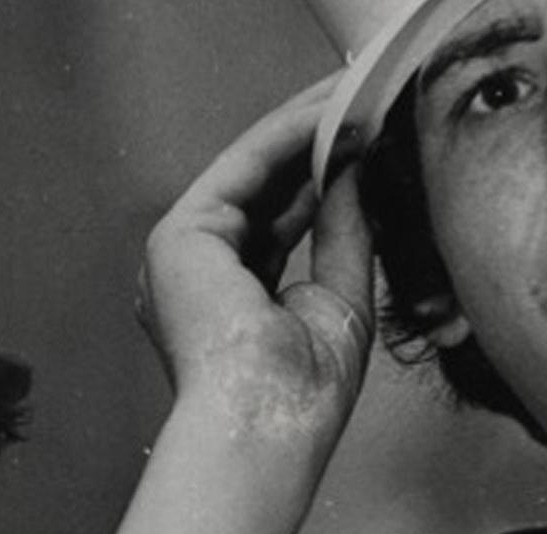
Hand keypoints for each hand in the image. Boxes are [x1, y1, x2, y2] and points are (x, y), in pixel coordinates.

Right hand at [66, 76, 376, 533]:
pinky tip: (328, 116)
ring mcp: (187, 253)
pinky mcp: (179, 236)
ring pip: (253, 174)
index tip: (366, 149)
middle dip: (316, 149)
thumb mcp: (340, 296)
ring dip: (305, 133)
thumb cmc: (304, 389)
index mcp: (238, 297)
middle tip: (363, 110)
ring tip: (353, 99)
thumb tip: (359, 173)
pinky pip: (242, 171)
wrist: (271, 421)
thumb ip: (344, 231)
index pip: (285, 223)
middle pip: (267, 192)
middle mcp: (206, 271)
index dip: (325, 181)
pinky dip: (287, 140)